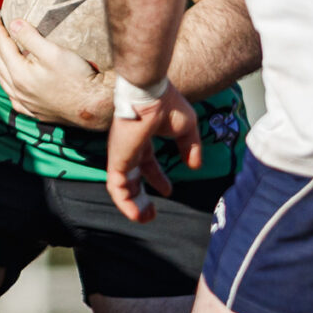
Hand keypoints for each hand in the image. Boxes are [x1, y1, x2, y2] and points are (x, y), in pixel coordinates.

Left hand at [0, 7, 108, 129]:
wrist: (93, 107)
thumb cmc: (76, 78)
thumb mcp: (54, 52)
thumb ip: (31, 37)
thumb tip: (14, 24)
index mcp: (19, 74)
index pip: (1, 45)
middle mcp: (17, 90)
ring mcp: (24, 103)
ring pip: (2, 78)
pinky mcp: (33, 111)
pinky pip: (11, 94)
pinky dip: (5, 80)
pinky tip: (8, 78)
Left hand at [105, 81, 200, 224]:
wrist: (149, 94)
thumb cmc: (166, 104)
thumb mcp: (186, 127)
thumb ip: (191, 147)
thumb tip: (195, 166)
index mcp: (141, 139)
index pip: (145, 163)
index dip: (156, 178)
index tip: (168, 190)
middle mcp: (128, 149)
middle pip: (132, 178)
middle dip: (141, 197)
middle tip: (151, 212)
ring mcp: (121, 155)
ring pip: (122, 187)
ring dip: (132, 205)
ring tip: (145, 218)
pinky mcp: (117, 161)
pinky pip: (117, 188)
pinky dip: (125, 203)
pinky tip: (137, 214)